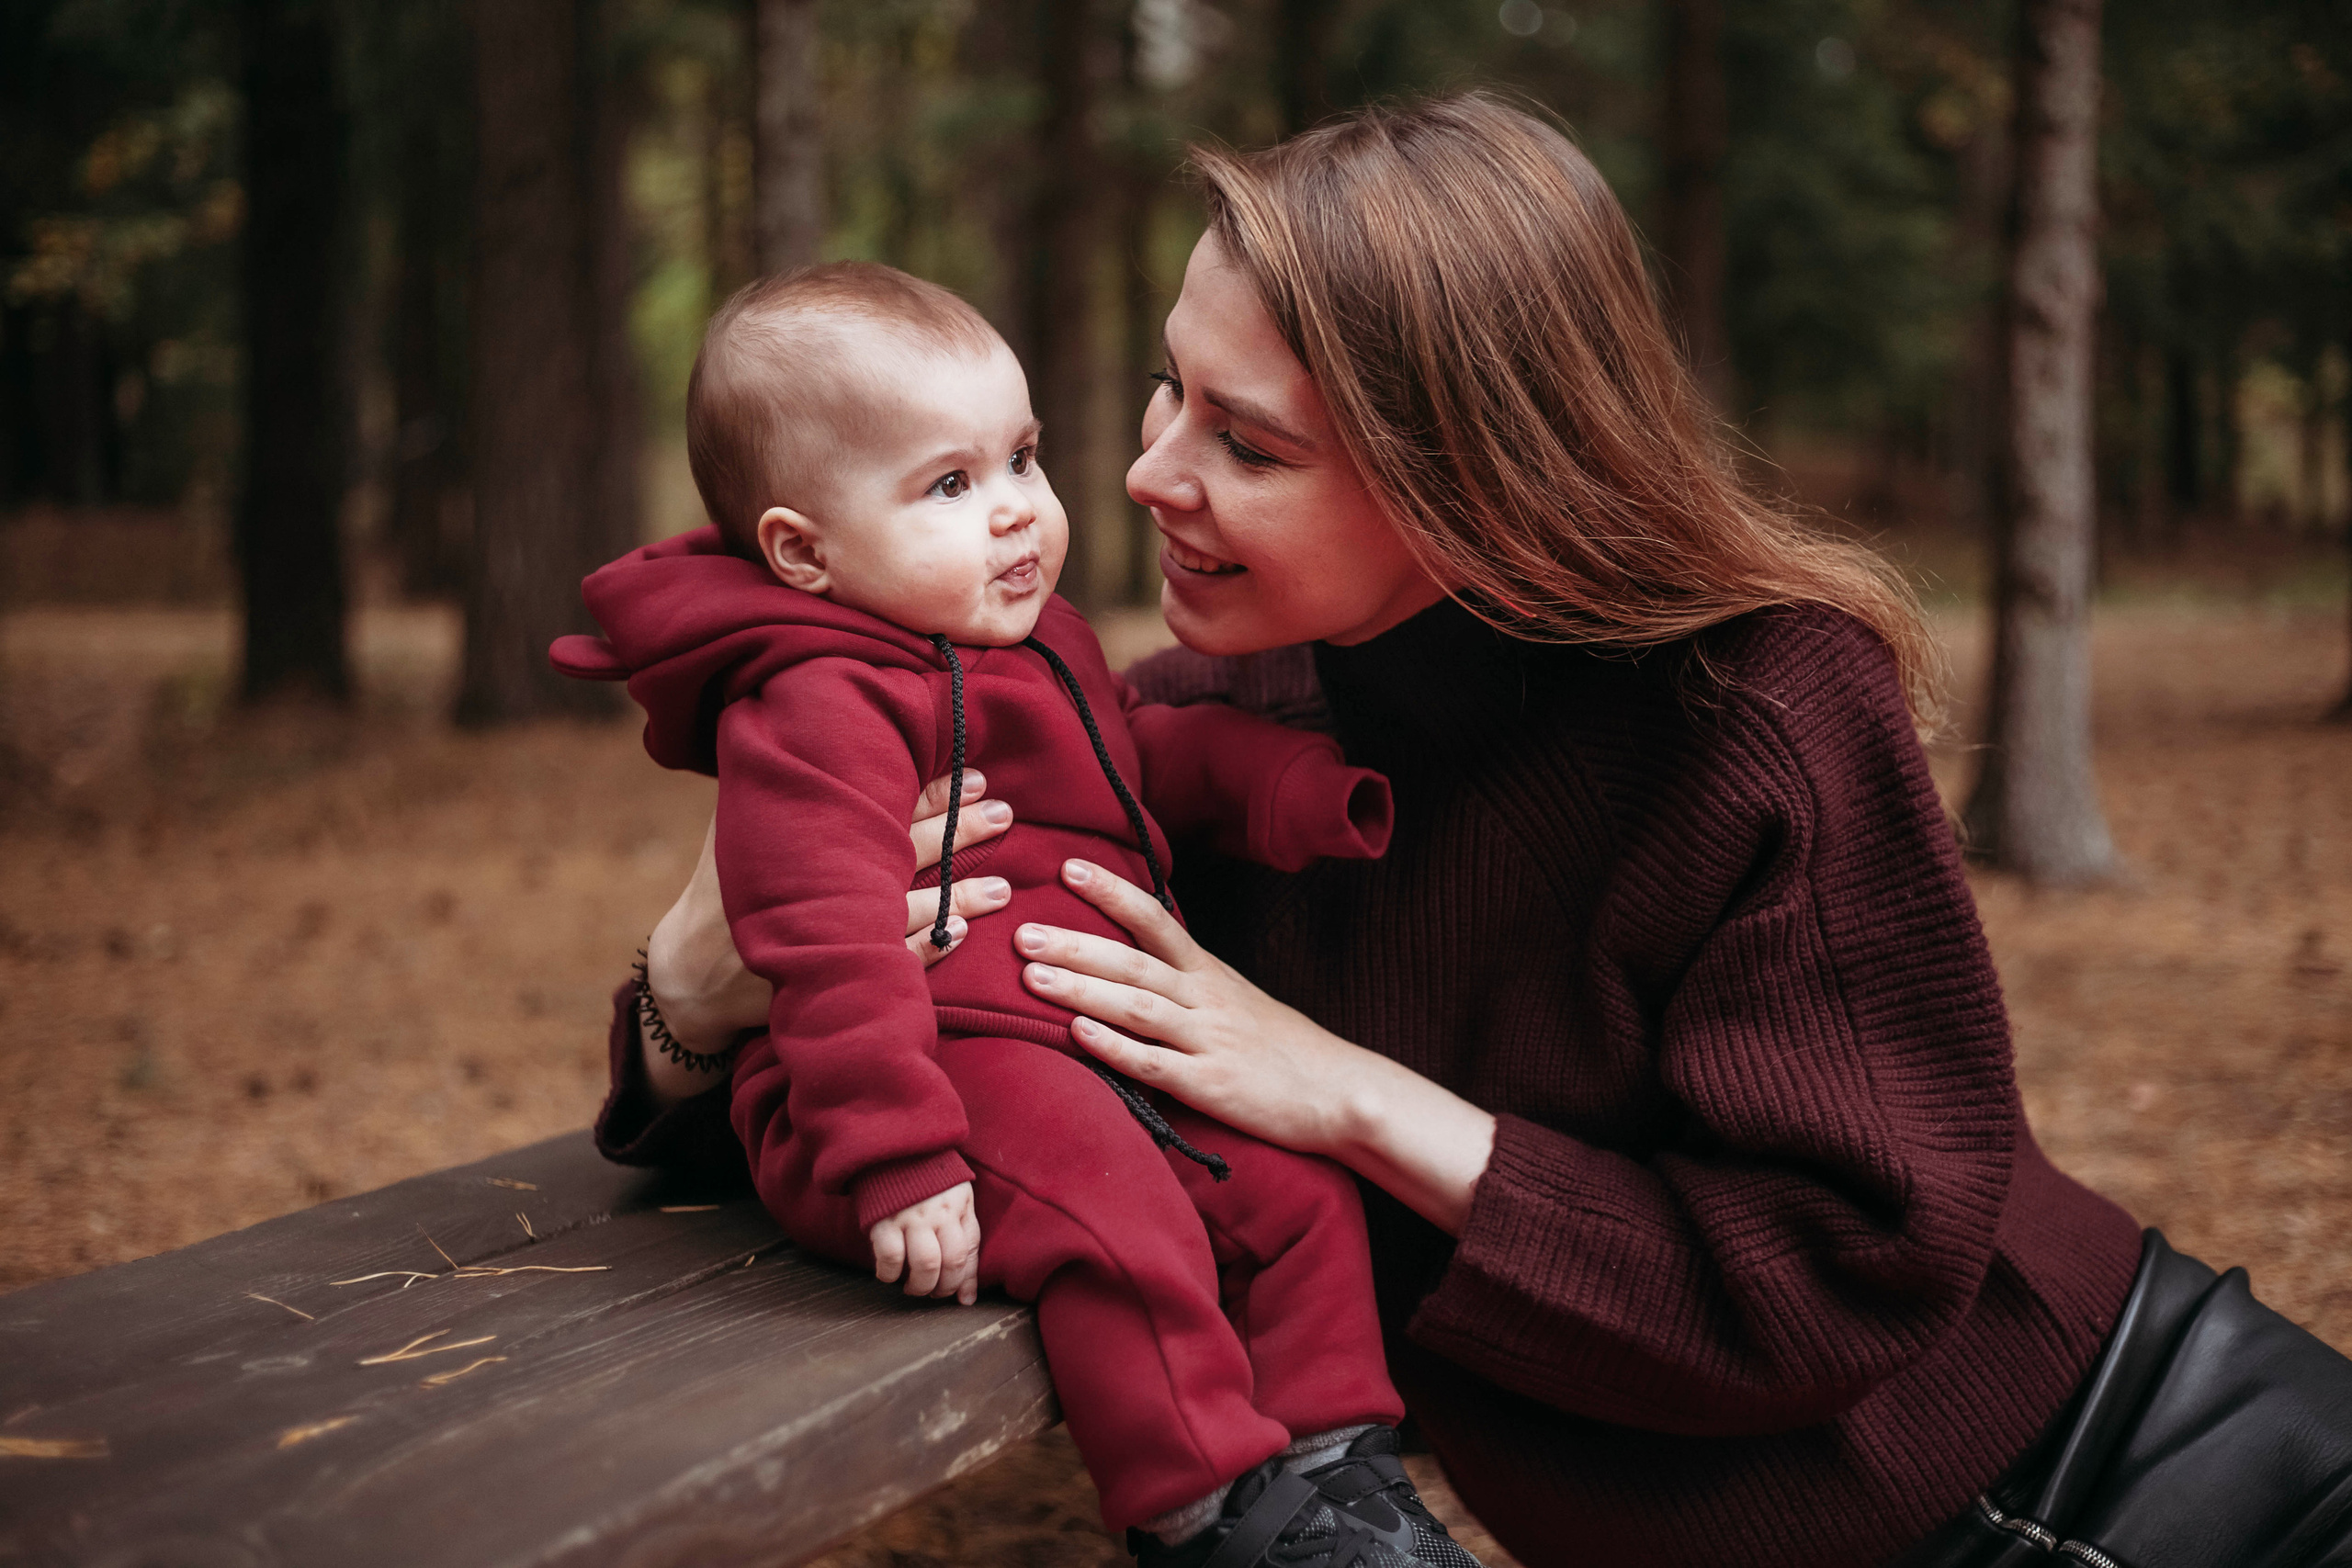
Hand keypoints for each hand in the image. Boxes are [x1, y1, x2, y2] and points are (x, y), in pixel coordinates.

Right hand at [640, 771, 1015, 1104]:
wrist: (690, 977)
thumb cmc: (721, 892)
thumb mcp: (735, 829)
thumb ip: (776, 786)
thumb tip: (804, 721)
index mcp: (806, 838)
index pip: (882, 805)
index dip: (933, 791)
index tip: (973, 774)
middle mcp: (823, 884)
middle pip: (908, 851)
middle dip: (960, 830)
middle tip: (1003, 811)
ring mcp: (831, 935)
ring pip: (914, 910)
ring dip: (963, 897)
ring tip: (1004, 885)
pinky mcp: (834, 978)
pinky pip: (895, 963)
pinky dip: (932, 949)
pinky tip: (964, 936)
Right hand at [868, 1181, 981, 1305]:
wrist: (890, 1146)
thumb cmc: (925, 1177)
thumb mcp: (954, 1197)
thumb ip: (963, 1238)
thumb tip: (967, 1296)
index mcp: (959, 1205)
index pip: (969, 1251)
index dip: (966, 1280)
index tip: (961, 1298)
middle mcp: (940, 1212)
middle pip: (950, 1263)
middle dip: (943, 1289)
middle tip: (934, 1293)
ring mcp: (912, 1215)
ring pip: (925, 1265)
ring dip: (919, 1287)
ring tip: (913, 1287)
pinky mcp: (884, 1219)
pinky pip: (891, 1258)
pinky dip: (889, 1274)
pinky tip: (889, 1274)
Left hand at [1016, 859, 1496, 1234]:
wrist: (1339, 1092)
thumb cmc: (1279, 1046)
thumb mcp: (1234, 997)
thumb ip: (1185, 978)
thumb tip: (1132, 953)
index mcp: (1208, 972)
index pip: (1153, 919)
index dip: (1110, 892)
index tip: (1065, 867)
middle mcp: (1204, 998)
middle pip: (1131, 961)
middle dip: (1072, 944)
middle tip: (1019, 930)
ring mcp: (1206, 1041)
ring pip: (1135, 1007)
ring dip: (1080, 990)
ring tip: (1030, 977)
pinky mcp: (1210, 1086)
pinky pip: (1154, 1064)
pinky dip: (1114, 1048)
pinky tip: (1077, 1036)